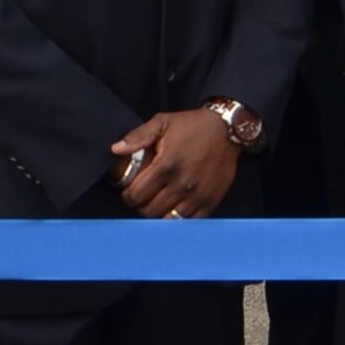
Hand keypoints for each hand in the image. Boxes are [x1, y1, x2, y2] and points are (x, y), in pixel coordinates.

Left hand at [111, 109, 238, 218]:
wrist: (228, 129)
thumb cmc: (193, 125)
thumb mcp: (163, 122)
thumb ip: (138, 136)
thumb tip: (116, 149)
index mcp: (166, 165)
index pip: (136, 195)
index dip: (128, 195)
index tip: (130, 190)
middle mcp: (182, 183)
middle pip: (149, 211)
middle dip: (140, 205)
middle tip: (142, 197)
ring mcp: (197, 194)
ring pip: (167, 219)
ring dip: (158, 213)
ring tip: (157, 202)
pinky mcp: (210, 200)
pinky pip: (188, 221)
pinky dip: (178, 218)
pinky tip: (174, 208)